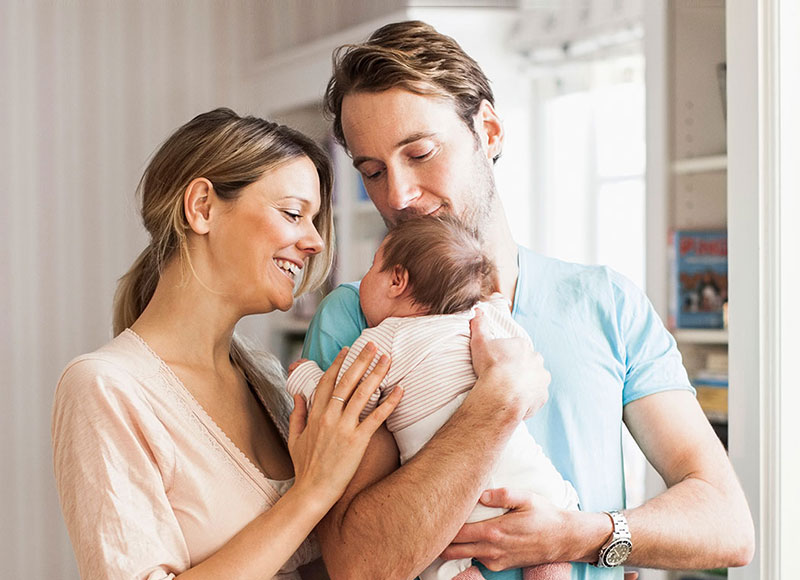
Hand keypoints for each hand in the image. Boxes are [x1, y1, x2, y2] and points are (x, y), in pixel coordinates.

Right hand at [287, 344, 401, 506]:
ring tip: (387, 358)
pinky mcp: (357, 441)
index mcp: (314, 414)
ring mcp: (343, 428)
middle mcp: (329, 417)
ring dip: (376, 373)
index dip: (338, 363)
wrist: (312, 492)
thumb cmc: (304, 468)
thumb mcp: (294, 438)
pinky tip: (400, 390)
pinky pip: (376, 417)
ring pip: (362, 393)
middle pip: (346, 380)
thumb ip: (296, 414)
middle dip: (360, 359)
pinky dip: (389, 402)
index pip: (327, 381)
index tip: (347, 350)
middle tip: (372, 343)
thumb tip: (298, 395)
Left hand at [440, 488, 565, 571]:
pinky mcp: (500, 566)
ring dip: (452, 547)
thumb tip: (480, 493)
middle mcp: (491, 549)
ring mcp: (495, 560)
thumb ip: (502, 495)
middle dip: (439, 541)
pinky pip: (477, 560)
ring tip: (443, 532)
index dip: (441, 527)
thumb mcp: (526, 498)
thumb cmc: (544, 516)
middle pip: (453, 550)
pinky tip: (467, 540)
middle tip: (428, 528)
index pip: (457, 533)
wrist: (562, 539)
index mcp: (494, 531)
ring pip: (463, 556)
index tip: (431, 516)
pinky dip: (468, 552)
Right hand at [469, 309, 550, 417]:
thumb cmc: (491, 366)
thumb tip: (477, 311)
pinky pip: (536, 396)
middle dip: (520, 368)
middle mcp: (536, 360)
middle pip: (529, 362)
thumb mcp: (480, 342)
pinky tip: (516, 400)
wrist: (501, 393)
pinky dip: (529, 398)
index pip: (517, 348)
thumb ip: (479, 325)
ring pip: (536, 379)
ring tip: (511, 390)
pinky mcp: (542, 396)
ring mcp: (541, 378)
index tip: (498, 363)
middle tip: (505, 377)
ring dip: (527, 382)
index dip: (507, 355)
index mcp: (522, 346)